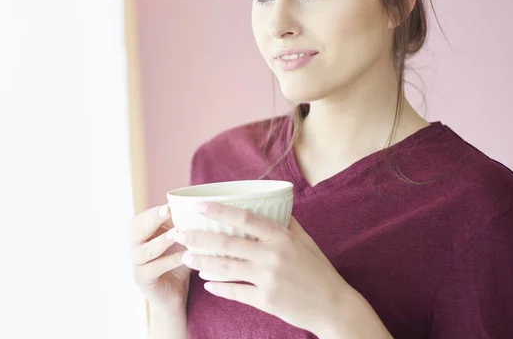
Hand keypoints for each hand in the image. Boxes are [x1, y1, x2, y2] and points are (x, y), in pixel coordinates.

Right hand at [131, 204, 190, 312]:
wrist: (175, 293)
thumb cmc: (177, 261)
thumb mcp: (177, 240)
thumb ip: (178, 224)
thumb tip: (191, 203)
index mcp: (138, 235)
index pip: (140, 219)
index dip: (153, 212)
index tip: (169, 205)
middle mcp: (133, 248)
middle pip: (136, 231)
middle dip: (153, 219)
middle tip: (168, 211)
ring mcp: (135, 264)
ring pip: (146, 251)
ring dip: (162, 240)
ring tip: (177, 233)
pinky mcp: (142, 279)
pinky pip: (156, 268)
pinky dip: (171, 260)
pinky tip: (186, 255)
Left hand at [172, 202, 354, 335]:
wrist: (334, 306)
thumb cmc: (320, 271)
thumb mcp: (306, 242)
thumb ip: (287, 225)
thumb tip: (274, 207)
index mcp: (282, 237)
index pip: (246, 219)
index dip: (220, 211)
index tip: (199, 206)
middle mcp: (272, 255)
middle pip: (228, 243)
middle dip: (199, 237)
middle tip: (179, 233)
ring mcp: (268, 278)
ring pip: (226, 268)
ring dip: (202, 262)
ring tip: (185, 257)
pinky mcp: (266, 300)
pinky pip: (235, 292)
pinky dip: (218, 287)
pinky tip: (206, 284)